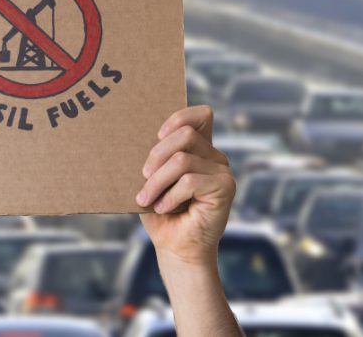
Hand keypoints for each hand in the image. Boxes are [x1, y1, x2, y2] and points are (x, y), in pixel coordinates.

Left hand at [136, 105, 234, 266]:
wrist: (175, 248)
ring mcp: (222, 171)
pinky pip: (189, 181)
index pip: (201, 115)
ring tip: (146, 198)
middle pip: (185, 135)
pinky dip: (170, 196)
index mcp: (199, 149)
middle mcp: (214, 156)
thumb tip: (136, 136)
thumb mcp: (152, 179)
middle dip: (156, 154)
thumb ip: (154, 157)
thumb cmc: (160, 212)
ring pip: (182, 160)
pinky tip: (163, 207)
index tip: (157, 134)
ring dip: (157, 181)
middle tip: (142, 177)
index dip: (180, 117)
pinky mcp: (226, 188)